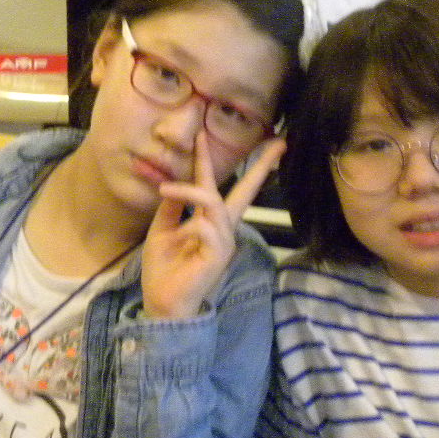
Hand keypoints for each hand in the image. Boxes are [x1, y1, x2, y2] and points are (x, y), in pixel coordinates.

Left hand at [142, 133, 283, 319]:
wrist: (162, 303)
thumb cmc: (164, 271)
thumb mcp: (161, 232)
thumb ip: (170, 210)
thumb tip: (171, 185)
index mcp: (209, 223)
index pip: (216, 187)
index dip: (208, 161)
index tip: (203, 133)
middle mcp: (222, 229)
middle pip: (246, 192)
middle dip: (260, 167)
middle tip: (278, 142)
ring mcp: (223, 242)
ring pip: (214, 204)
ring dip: (190, 192)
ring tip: (165, 190)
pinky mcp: (218, 256)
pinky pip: (210, 229)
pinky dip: (195, 223)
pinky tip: (187, 229)